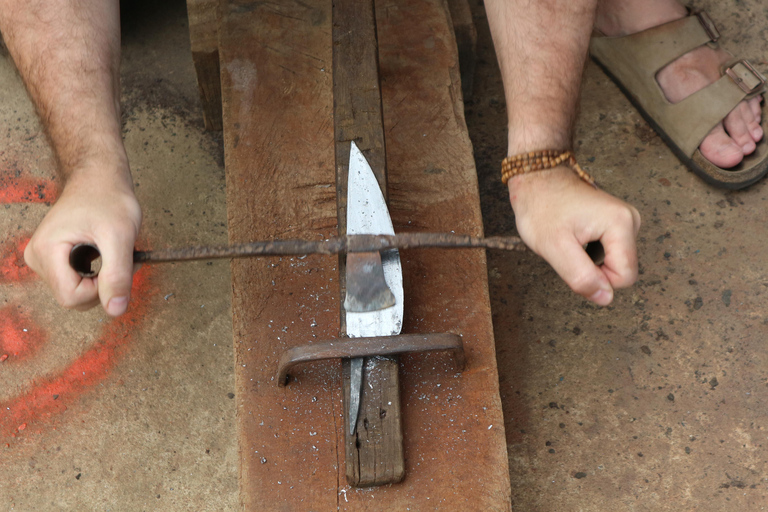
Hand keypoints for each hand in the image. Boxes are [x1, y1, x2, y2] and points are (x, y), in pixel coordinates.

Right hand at [24, 163, 141, 316]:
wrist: (99, 177)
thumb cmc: (108, 199)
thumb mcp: (120, 237)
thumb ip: (117, 275)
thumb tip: (115, 310)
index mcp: (46, 252)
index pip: (72, 298)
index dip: (101, 290)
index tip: (117, 265)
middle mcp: (37, 258)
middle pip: (73, 298)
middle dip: (102, 284)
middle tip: (119, 256)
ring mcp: (43, 259)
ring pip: (76, 292)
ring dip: (100, 279)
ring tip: (110, 251)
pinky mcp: (53, 259)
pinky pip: (76, 281)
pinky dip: (95, 273)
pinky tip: (101, 252)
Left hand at [509, 167, 639, 304]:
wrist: (536, 179)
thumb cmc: (541, 208)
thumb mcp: (554, 248)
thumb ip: (581, 276)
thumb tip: (606, 298)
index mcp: (622, 224)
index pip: (624, 278)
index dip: (596, 278)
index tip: (573, 258)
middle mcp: (631, 220)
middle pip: (620, 270)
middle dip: (591, 268)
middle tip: (568, 247)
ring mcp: (625, 220)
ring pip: (613, 263)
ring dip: (589, 260)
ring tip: (570, 239)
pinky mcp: (616, 222)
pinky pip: (608, 252)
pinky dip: (589, 250)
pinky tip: (575, 235)